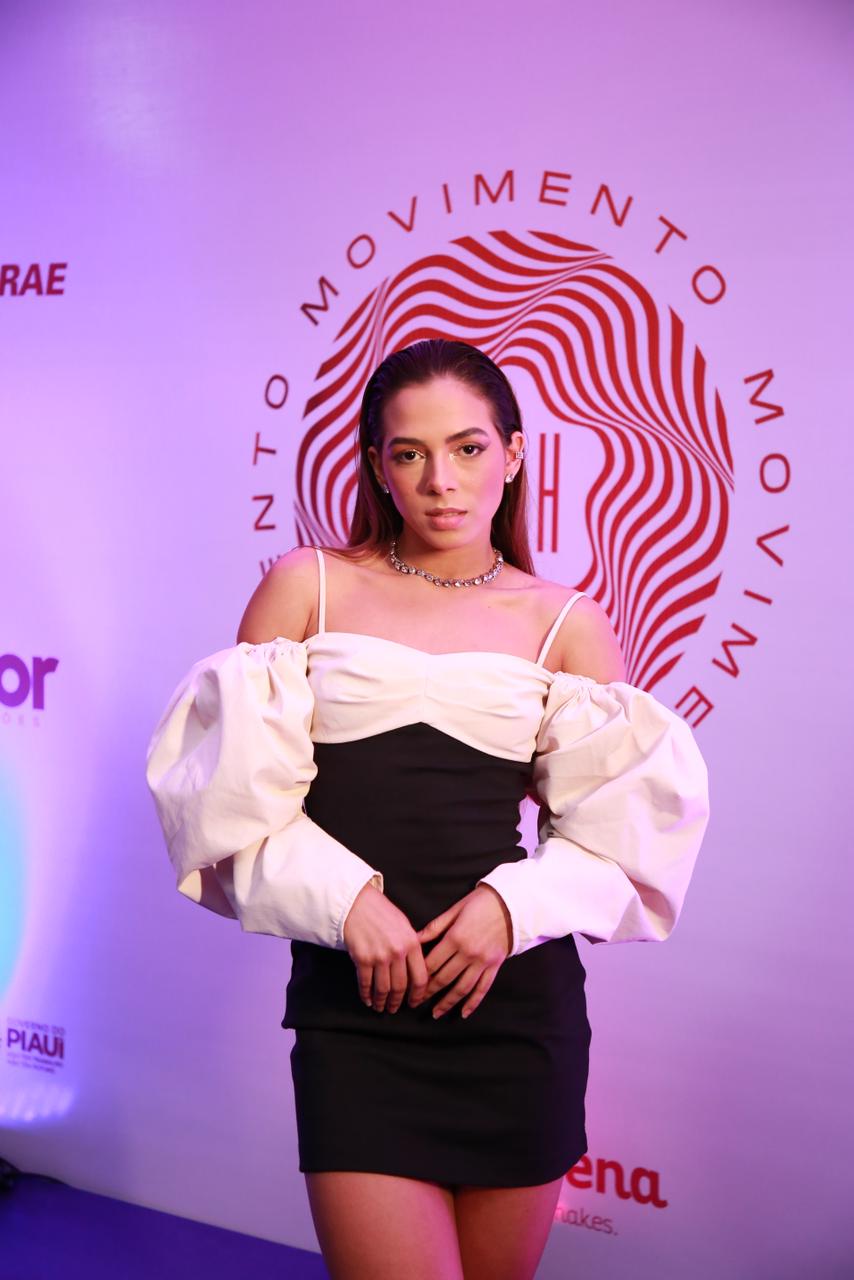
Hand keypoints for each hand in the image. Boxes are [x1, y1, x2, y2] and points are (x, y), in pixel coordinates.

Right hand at [342, 882, 428, 1013]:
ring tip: (380, 1007)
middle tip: (394, 1008)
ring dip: (382, 1001)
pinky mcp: (362, 959)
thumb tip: (417, 969)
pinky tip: (367, 999)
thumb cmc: (381, 913)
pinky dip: (366, 995)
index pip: (420, 978)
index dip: (418, 995)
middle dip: (397, 1002)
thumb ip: (412, 947)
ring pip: (383, 988)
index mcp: (412, 943)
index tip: (414, 1002)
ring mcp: (379, 956)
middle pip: (401, 987)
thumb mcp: (405, 926)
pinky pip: (365, 983)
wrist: (357, 903)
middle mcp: (397, 952)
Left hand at [409, 885, 512, 1019]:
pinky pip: (483, 988)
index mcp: (455, 938)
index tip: (410, 984)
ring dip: (448, 1002)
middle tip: (416, 1002)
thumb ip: (435, 927)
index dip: (419, 976)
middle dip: (428, 992)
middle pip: (444, 978)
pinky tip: (463, 1012)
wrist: (511, 904)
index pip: (432, 963)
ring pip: (462, 988)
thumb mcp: (455, 910)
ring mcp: (483, 962)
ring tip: (436, 1012)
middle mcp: (468, 953)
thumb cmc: (479, 903)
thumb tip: (414, 939)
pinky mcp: (494, 966)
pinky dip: (473, 1002)